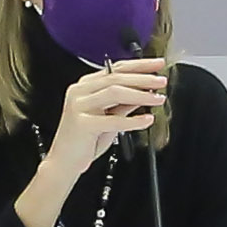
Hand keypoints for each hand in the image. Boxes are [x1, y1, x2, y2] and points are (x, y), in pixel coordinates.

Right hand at [47, 57, 170, 172]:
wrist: (64, 162)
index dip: (139, 65)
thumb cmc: (84, 141)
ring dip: (140, 94)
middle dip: (143, 77)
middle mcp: (80, 92)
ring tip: (158, 98)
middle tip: (161, 80)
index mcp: (85, 86)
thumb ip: (124, 105)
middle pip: (116, 77)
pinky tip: (146, 120)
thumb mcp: (109, 118)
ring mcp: (79, 106)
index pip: (115, 69)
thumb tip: (144, 92)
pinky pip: (113, 120)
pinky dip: (133, 120)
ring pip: (115, 92)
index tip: (157, 64)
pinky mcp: (82, 124)